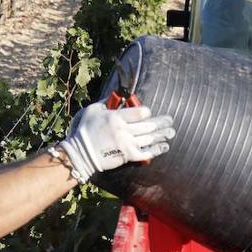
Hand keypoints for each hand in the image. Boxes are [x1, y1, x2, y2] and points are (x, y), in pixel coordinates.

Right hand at [58, 102, 174, 181]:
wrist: (80, 153)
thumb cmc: (85, 130)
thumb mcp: (93, 110)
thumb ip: (107, 103)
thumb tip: (119, 95)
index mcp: (116, 117)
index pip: (139, 113)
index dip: (146, 112)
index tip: (148, 112)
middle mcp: (123, 130)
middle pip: (148, 125)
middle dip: (161, 122)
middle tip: (170, 120)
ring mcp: (126, 144)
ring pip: (149, 139)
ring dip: (162, 135)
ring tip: (171, 132)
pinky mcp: (127, 156)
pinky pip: (146, 153)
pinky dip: (156, 150)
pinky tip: (164, 146)